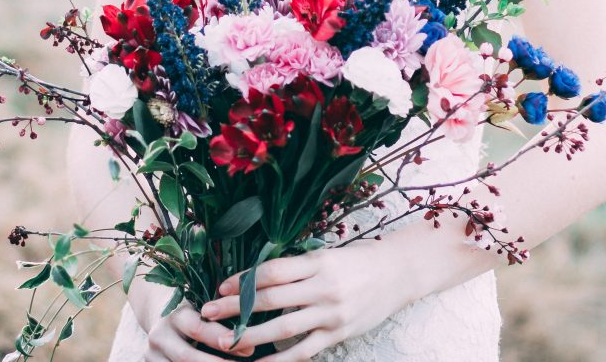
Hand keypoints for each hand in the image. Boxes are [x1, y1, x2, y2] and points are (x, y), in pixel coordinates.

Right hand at [128, 277, 255, 360]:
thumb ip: (222, 317)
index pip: (199, 328)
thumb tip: (250, 341)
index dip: (224, 340)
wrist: (161, 316)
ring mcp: (152, 354)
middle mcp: (160, 335)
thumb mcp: (204, 307)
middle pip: (187, 357)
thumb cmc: (194, 310)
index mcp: (176, 314)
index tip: (249, 350)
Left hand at [200, 243, 409, 361]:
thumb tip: (258, 276)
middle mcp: (323, 287)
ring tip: (226, 341)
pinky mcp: (338, 333)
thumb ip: (297, 266)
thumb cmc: (359, 260)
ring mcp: (331, 313)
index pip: (272, 271)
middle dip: (235, 307)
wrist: (398, 274)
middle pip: (270, 299)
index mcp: (317, 262)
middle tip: (208, 312)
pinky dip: (280, 359)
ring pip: (283, 327)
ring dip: (250, 335)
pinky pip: (304, 350)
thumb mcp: (327, 254)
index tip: (220, 285)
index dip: (243, 280)